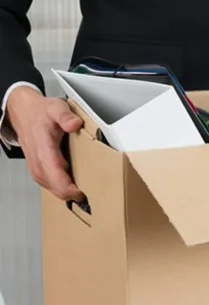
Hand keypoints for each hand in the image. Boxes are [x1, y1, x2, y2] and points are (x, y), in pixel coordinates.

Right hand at [7, 86, 84, 200]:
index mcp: (43, 147)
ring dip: (64, 192)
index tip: (80, 193)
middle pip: (52, 184)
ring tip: (82, 194)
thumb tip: (75, 124)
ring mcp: (36, 165)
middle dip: (69, 194)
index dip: (66, 186)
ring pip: (49, 186)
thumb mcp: (56, 108)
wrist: (24, 112)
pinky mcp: (37, 167)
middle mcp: (37, 159)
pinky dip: (59, 187)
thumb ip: (65, 116)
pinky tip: (71, 187)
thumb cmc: (41, 112)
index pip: (53, 172)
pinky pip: (47, 182)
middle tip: (89, 196)